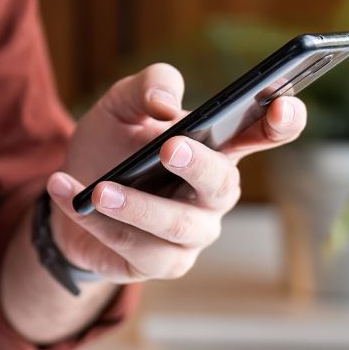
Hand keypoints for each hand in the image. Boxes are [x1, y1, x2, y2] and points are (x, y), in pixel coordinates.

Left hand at [47, 63, 306, 282]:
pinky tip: (65, 191)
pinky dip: (96, 221)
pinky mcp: (161, 262)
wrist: (68, 191)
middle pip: (222, 185)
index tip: (283, 106)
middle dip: (198, 166)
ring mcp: (191, 233)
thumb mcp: (119, 104)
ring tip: (99, 189)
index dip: (282, 122)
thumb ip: (147, 86)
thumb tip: (167, 101)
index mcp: (216, 146)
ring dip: (136, 207)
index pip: (263, 133)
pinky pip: (134, 248)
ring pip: (177, 227)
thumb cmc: (109, 144)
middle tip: (168, 147)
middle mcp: (213, 193)